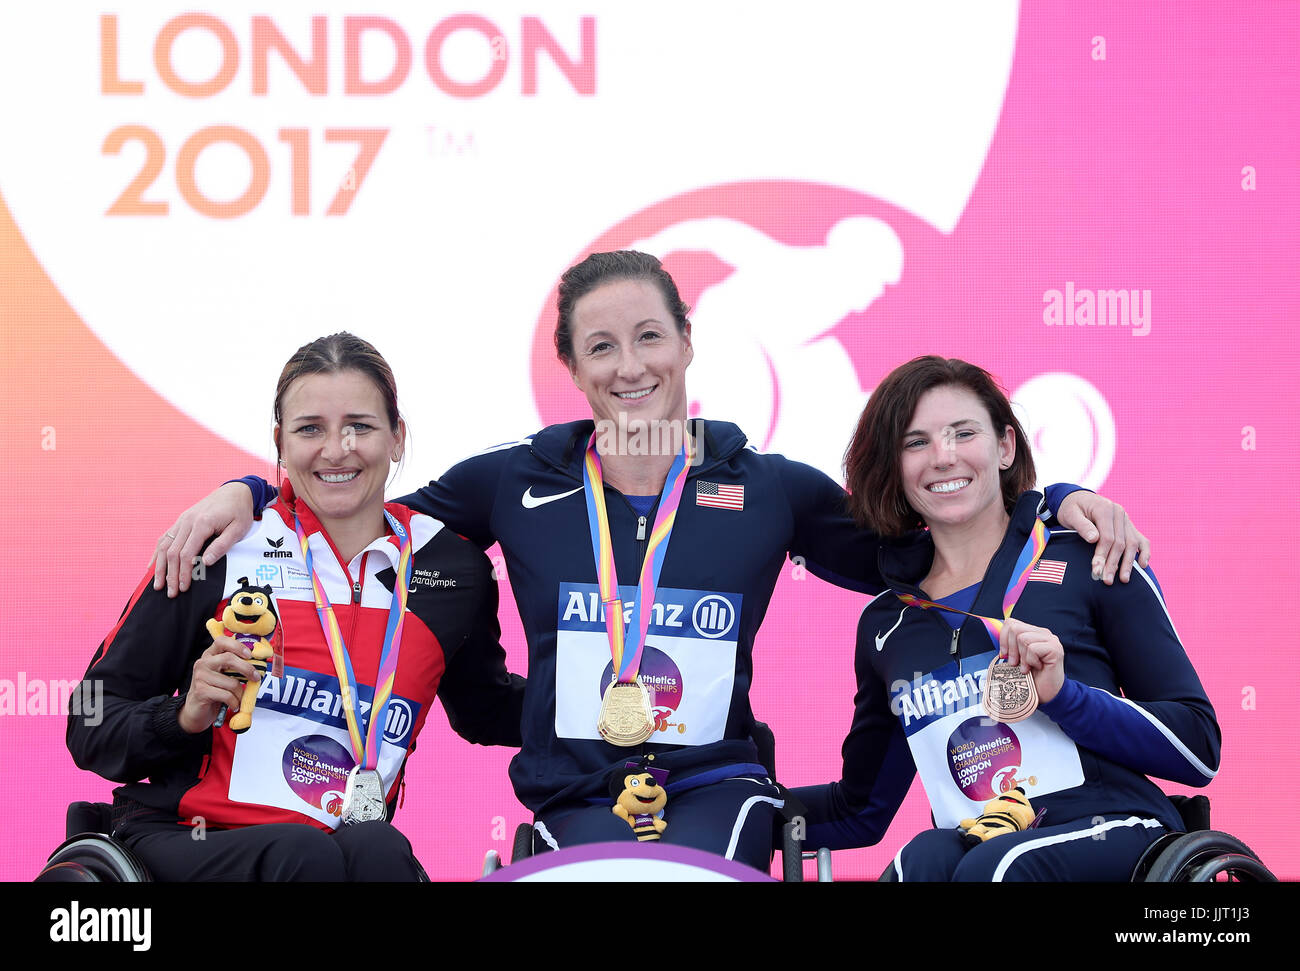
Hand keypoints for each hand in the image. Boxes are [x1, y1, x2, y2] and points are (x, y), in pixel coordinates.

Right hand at [151, 482, 255, 596]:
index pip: (186, 554)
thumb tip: (205, 562)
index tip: (184, 588)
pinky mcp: (181, 521)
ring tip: (157, 585)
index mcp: (202, 524)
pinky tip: (152, 566)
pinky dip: (157, 553)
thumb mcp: (238, 529)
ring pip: (164, 545)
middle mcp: (187, 521)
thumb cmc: (239, 512)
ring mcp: (182, 520)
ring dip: (159, 566)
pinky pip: (165, 537)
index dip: (183, 573)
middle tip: (171, 593)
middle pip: (172, 552)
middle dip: (170, 575)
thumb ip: (221, 545)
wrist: (235, 492)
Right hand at [178, 635, 259, 733]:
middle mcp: (203, 663)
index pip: (222, 641)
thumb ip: (235, 667)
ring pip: (231, 682)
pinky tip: (233, 705)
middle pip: (229, 658)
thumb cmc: (215, 690)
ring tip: (239, 698)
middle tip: (256, 678)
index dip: (238, 646)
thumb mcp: (224, 675)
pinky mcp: (201, 691)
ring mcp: (200, 677)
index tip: (250, 655)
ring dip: (240, 693)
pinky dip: (234, 702)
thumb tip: (258, 665)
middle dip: (247, 669)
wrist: (196, 710)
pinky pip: (227, 695)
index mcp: (210, 655)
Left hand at [998, 618, 1064, 704]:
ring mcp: (1051, 640)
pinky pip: (1032, 649)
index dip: (1003, 639)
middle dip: (1011, 649)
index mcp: (1034, 632)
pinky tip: (1036, 667)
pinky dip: (1030, 661)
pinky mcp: (1055, 649)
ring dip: (1022, 657)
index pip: (1011, 623)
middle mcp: (1043, 633)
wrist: (1047, 693)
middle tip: (1016, 663)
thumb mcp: (1016, 657)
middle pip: (1015, 629)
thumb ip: (1010, 644)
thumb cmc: (1031, 677)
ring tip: (1027, 667)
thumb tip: (995, 635)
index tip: (1005, 654)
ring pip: (1023, 638)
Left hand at [1055, 491, 1150, 584]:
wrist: (1078, 499)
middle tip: (1107, 581)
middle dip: (1114, 563)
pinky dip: (1144, 552)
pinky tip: (1142, 566)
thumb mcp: (1070, 514)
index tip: (1096, 570)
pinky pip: (1141, 540)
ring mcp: (1126, 520)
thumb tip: (1094, 539)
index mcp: (1105, 509)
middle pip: (1120, 542)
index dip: (1102, 555)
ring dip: (1129, 563)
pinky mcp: (1129, 526)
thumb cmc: (1071, 509)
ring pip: (1132, 543)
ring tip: (1124, 580)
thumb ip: (1082, 526)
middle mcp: (1119, 513)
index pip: (1107, 537)